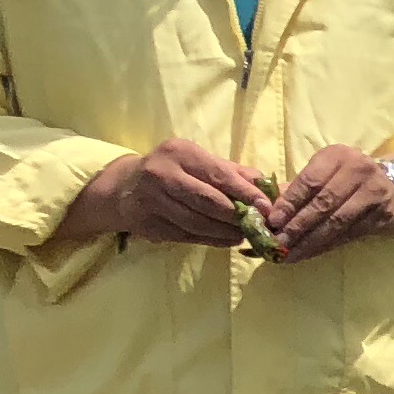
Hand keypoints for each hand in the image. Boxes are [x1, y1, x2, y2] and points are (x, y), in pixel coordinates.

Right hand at [68, 136, 275, 247]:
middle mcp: (161, 175)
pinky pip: (186, 236)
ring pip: (197, 222)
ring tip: (245, 234)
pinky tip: (227, 240)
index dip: (245, 193)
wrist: (124, 188)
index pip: (219, 175)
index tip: (266, 206)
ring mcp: (151, 201)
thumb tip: (269, 186)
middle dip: (237, 215)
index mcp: (179, 153)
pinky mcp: (148, 225)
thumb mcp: (199, 161)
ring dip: (226, 232)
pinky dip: (212, 240)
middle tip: (258, 225)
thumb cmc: (173, 171)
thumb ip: (234, 172)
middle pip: (207, 201)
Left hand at [268, 143, 393, 264]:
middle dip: (297, 226)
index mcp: (337, 155)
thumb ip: (293, 190)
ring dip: (310, 241)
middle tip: (277, 243)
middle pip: (324, 203)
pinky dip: (326, 246)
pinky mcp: (385, 214)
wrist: (389, 183)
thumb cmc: (343, 178)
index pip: (310, 181)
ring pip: (337, 222)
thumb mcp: (320, 173)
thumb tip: (261, 212)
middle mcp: (360, 169)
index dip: (290, 203)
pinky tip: (309, 253)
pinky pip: (350, 234)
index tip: (272, 222)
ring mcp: (376, 192)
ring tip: (289, 253)